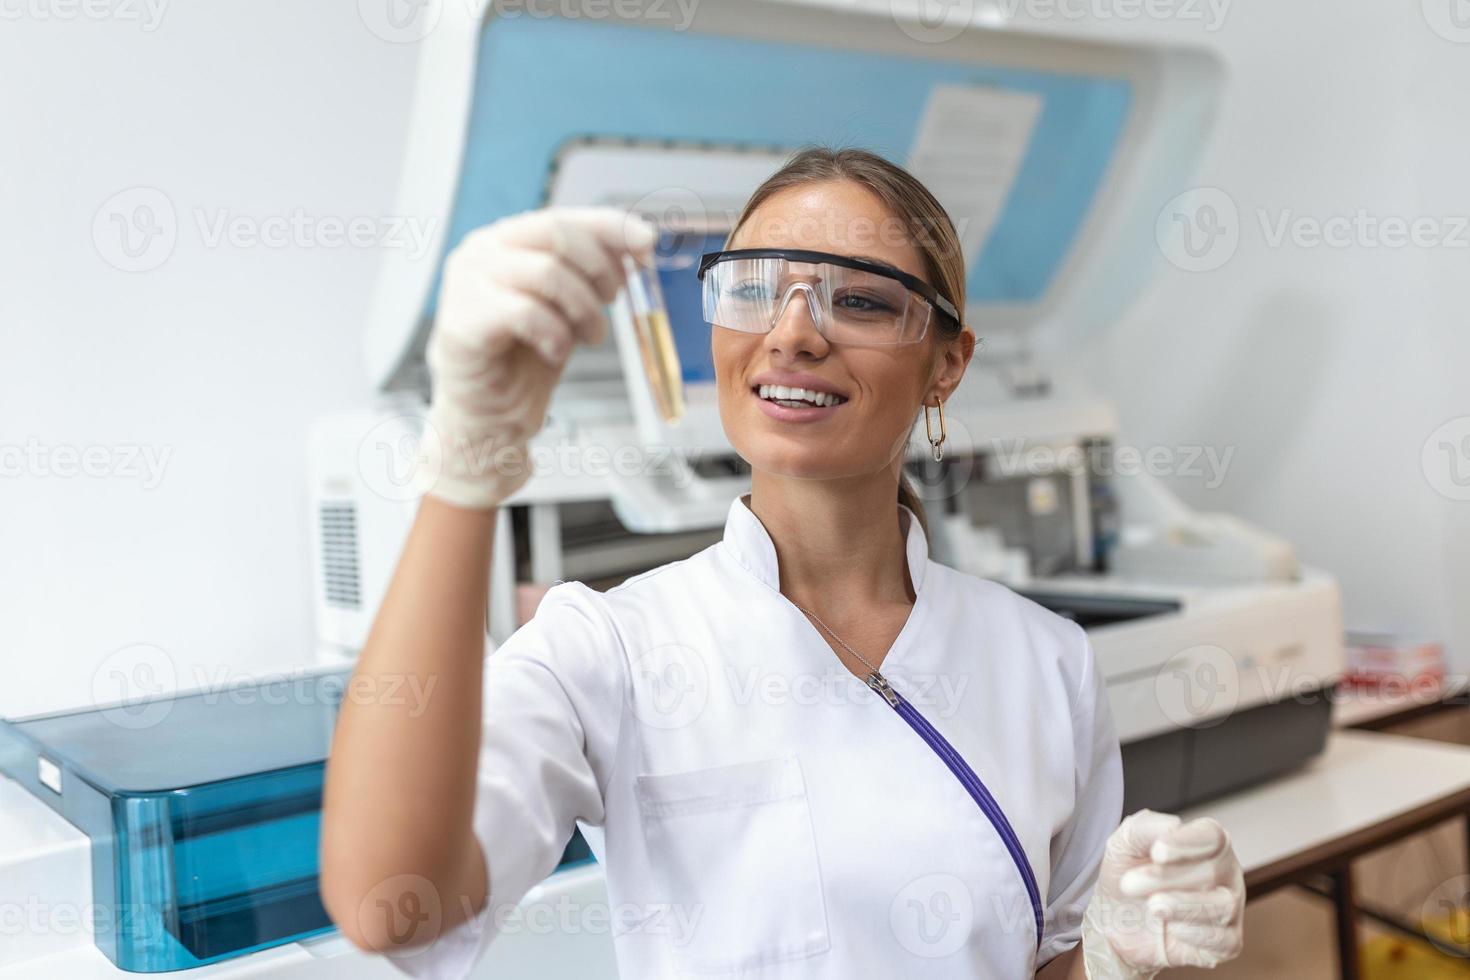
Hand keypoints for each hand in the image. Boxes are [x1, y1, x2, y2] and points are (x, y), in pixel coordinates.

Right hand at [418, 207, 655, 508]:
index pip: (564, 217)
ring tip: (590, 337)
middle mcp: (481, 251)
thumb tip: (640, 241)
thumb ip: (594, 271)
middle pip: (555, 233)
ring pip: (547, 273)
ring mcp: (467, 282)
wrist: (492, 413)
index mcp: (507, 240)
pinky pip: (528, 313)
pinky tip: (556, 352)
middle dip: (599, 267)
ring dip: (584, 309)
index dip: (610, 226)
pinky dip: (556, 334)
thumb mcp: (572, 304)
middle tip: (613, 301)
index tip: (648, 242)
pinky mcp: (464, 319)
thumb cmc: (528, 357)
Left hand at [1081, 810, 1244, 978]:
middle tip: (1130, 884)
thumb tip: (1172, 826)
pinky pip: (1224, 940)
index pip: (1211, 836)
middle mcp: (1224, 872)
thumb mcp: (1124, 844)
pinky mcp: (1227, 942)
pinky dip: (1194, 934)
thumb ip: (1143, 829)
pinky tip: (1171, 928)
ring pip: (1224, 905)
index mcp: (1205, 842)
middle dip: (1167, 878)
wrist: (1117, 919)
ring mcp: (1229, 907)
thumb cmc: (1128, 873)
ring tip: (1152, 906)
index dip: (1187, 843)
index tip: (1158, 852)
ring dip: (1182, 906)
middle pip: (1213, 870)